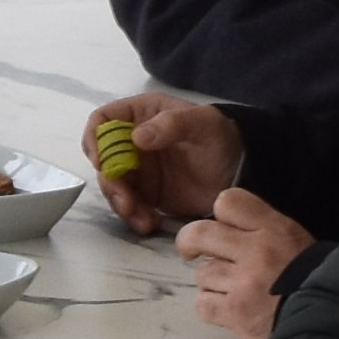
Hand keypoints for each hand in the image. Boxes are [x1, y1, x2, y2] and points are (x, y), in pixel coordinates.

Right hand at [82, 93, 241, 237]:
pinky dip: (135, 217)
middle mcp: (133, 142)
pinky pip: (130, 207)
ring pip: (113, 187)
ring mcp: (139, 170)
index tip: (102, 162)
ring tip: (142, 218)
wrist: (242, 169)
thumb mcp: (203, 124)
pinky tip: (151, 223)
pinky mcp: (148, 194)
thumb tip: (137, 137)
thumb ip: (172, 125)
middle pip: (103, 160)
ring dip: (121, 204)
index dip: (95, 139)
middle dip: (110, 183)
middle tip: (126, 201)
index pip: (103, 121)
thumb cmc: (222, 137)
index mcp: (141, 115)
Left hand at [177, 190, 311, 338]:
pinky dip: (211, 307)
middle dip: (190, 242)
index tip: (222, 227)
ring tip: (232, 291)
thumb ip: (266, 230)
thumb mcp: (298, 242)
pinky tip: (229, 310)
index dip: (220, 214)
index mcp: (275, 229)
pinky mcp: (235, 313)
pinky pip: (203, 304)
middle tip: (193, 251)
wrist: (329, 325)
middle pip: (199, 233)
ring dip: (212, 282)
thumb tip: (233, 229)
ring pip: (202, 273)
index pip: (229, 201)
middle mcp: (255, 251)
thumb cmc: (316, 283)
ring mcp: (243, 283)